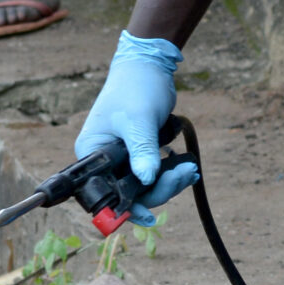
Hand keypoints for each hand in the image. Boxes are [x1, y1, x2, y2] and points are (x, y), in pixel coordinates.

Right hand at [75, 32, 196, 222]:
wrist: (150, 66)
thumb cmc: (136, 87)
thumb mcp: (139, 120)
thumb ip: (142, 150)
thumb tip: (148, 180)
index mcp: (92, 154)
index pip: (104, 193)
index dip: (126, 207)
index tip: (149, 218)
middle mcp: (104, 161)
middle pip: (130, 193)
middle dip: (159, 189)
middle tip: (185, 175)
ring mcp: (123, 159)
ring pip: (146, 186)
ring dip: (170, 182)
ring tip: (191, 169)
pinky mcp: (139, 154)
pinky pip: (154, 174)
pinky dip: (171, 173)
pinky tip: (187, 166)